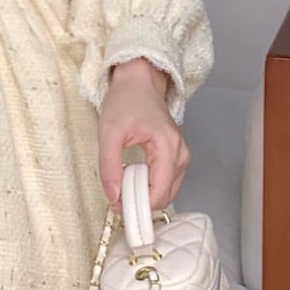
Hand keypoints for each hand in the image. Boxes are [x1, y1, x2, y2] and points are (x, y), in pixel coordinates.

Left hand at [97, 58, 189, 209]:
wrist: (138, 83)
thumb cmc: (125, 101)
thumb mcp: (108, 132)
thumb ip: (109, 166)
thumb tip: (113, 196)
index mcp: (167, 146)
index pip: (159, 192)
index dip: (137, 205)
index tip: (116, 206)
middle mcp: (181, 153)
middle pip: (165, 196)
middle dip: (140, 202)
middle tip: (116, 194)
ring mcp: (182, 156)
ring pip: (166, 192)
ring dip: (144, 195)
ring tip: (122, 181)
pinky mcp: (176, 157)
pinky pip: (165, 183)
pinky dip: (149, 186)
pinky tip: (133, 177)